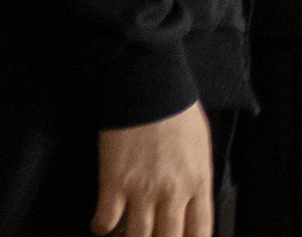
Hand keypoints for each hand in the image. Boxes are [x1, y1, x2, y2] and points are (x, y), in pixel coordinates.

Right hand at [89, 105, 212, 236]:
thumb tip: (190, 201)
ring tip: (127, 235)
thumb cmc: (176, 105)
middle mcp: (172, 192)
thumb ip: (196, 177)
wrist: (148, 80)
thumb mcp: (199, 143)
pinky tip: (102, 225)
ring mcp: (143, 190)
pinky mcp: (115, 181)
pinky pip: (107, 220)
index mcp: (197, 181)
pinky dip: (102, 227)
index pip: (199, 232)